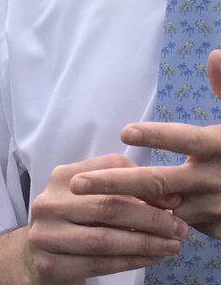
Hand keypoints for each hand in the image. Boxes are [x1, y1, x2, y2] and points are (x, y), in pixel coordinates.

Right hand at [24, 153, 186, 284]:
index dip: (145, 185)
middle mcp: (48, 203)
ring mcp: (45, 235)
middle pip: (108, 206)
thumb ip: (124, 193)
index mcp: (62, 178)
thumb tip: (171, 197)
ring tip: (173, 246)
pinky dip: (131, 262)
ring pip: (105, 239)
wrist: (33, 260)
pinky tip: (151, 260)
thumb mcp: (91, 199)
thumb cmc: (73, 225)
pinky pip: (99, 264)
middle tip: (180, 229)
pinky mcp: (50, 265)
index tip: (174, 200)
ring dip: (146, 243)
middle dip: (151, 218)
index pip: (108, 172)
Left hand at [68, 50, 220, 238]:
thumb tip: (214, 54)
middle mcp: (216, 179)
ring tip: (83, 205)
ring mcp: (215, 208)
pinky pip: (171, 227)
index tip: (124, 132)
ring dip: (123, 208)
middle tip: (77, 183)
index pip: (188, 140)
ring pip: (159, 210)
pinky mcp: (215, 230)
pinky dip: (143, 225)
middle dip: (115, 183)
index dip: (158, 136)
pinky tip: (109, 223)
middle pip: (158, 183)